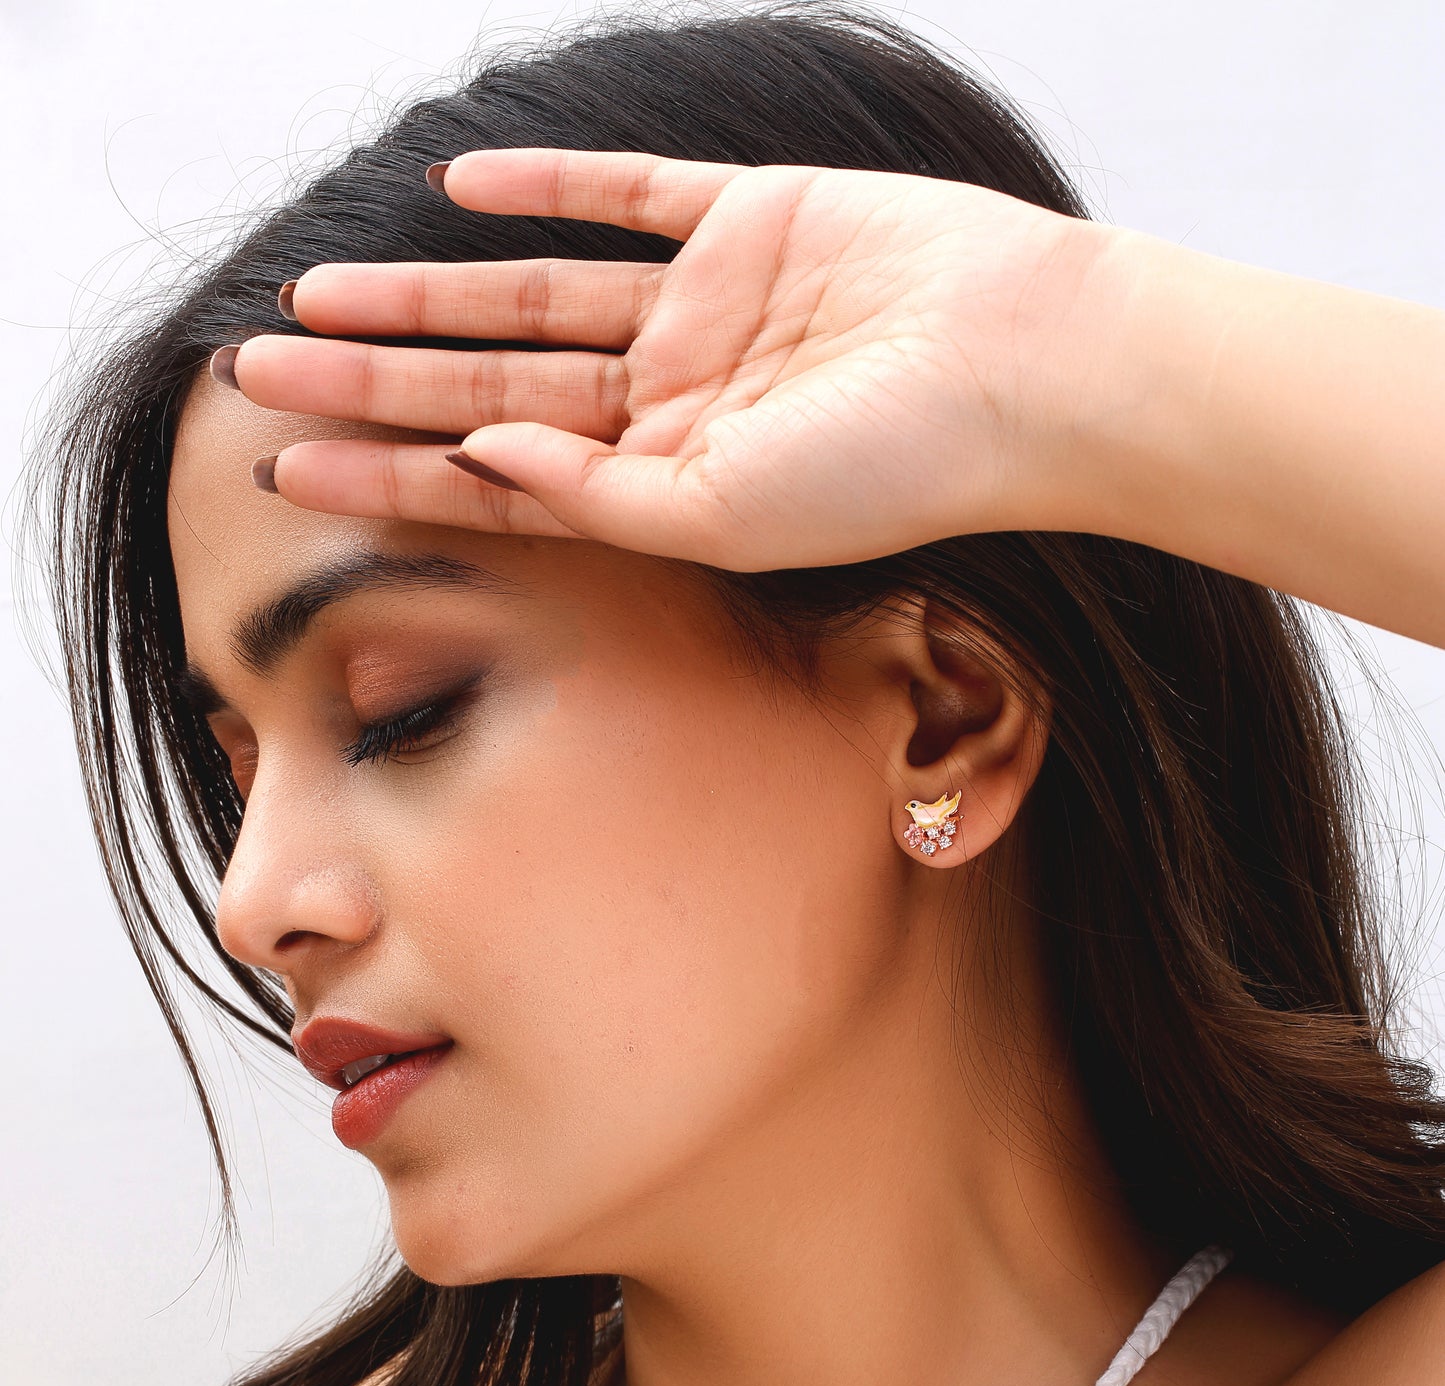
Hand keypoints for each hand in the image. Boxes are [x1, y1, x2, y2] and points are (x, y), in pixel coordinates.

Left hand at [225, 148, 1120, 569]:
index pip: (496, 478)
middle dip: (372, 383)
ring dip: (425, 297)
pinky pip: (627, 195)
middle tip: (257, 371)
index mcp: (667, 484)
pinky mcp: (750, 220)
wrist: (1027, 365)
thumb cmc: (894, 466)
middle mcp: (674, 400)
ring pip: (529, 299)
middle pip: (487, 387)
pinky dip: (547, 186)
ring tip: (316, 296)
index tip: (286, 466)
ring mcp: (707, 308)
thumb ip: (599, 498)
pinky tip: (458, 195)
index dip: (388, 472)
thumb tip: (478, 463)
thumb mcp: (726, 516)